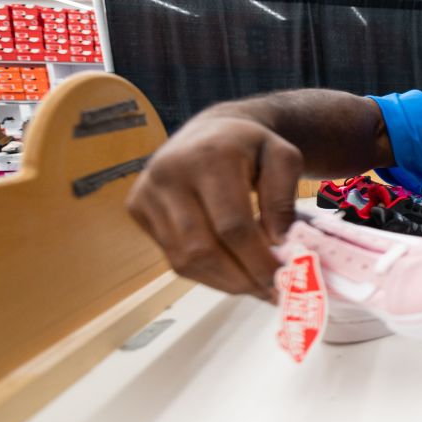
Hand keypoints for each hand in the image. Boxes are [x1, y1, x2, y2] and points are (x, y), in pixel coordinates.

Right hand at [127, 113, 301, 300]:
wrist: (211, 129)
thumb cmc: (252, 147)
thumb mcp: (283, 157)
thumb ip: (284, 198)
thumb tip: (278, 242)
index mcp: (209, 156)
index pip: (232, 225)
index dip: (258, 260)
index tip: (284, 280)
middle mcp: (169, 173)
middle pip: (203, 248)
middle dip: (242, 278)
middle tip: (273, 292)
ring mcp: (147, 192)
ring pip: (185, 259)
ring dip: (225, 282)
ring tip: (256, 287)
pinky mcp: (137, 208)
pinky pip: (173, 257)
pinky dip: (206, 274)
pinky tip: (233, 274)